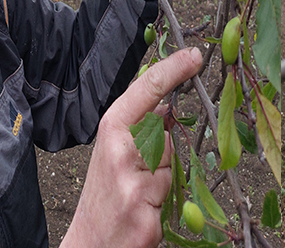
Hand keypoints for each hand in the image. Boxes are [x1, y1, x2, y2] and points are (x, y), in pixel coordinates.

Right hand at [61, 48, 202, 247]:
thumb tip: (167, 106)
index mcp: (111, 130)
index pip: (146, 90)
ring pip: (173, 166)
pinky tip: (141, 214)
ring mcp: (133, 184)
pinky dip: (163, 206)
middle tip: (135, 175)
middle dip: (160, 155)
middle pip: (168, 136)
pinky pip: (173, 197)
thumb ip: (137, 128)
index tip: (195, 55)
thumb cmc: (103, 194)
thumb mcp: (112, 151)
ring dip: (163, 182)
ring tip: (136, 196)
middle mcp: (120, 153)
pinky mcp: (146, 213)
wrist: (89, 242)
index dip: (174, 69)